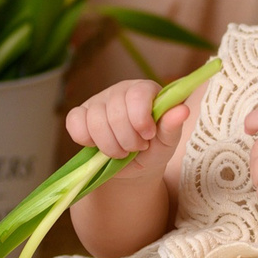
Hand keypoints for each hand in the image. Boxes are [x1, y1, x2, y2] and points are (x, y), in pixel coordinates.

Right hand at [65, 78, 187, 179]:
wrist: (134, 166)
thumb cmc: (154, 149)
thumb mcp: (167, 142)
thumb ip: (172, 126)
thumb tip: (183, 110)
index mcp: (145, 90)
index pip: (138, 94)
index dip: (141, 119)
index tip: (148, 136)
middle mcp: (120, 90)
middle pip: (115, 112)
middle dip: (127, 139)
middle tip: (137, 148)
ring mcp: (98, 100)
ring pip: (95, 121)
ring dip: (109, 146)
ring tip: (122, 152)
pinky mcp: (80, 113)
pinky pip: (75, 122)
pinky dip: (86, 140)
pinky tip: (98, 146)